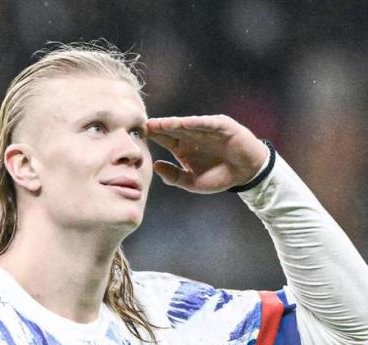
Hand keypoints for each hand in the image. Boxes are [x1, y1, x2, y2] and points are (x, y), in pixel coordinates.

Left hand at [147, 115, 268, 193]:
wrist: (246, 174)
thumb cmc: (219, 177)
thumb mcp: (192, 182)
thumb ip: (174, 176)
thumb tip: (155, 166)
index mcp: (182, 147)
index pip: (165, 139)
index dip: (153, 137)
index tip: (138, 136)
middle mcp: (192, 136)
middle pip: (172, 130)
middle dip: (158, 128)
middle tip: (143, 126)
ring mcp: (206, 129)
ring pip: (187, 125)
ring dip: (173, 124)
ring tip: (159, 124)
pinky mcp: (222, 126)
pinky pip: (208, 124)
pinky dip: (197, 123)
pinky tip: (184, 123)